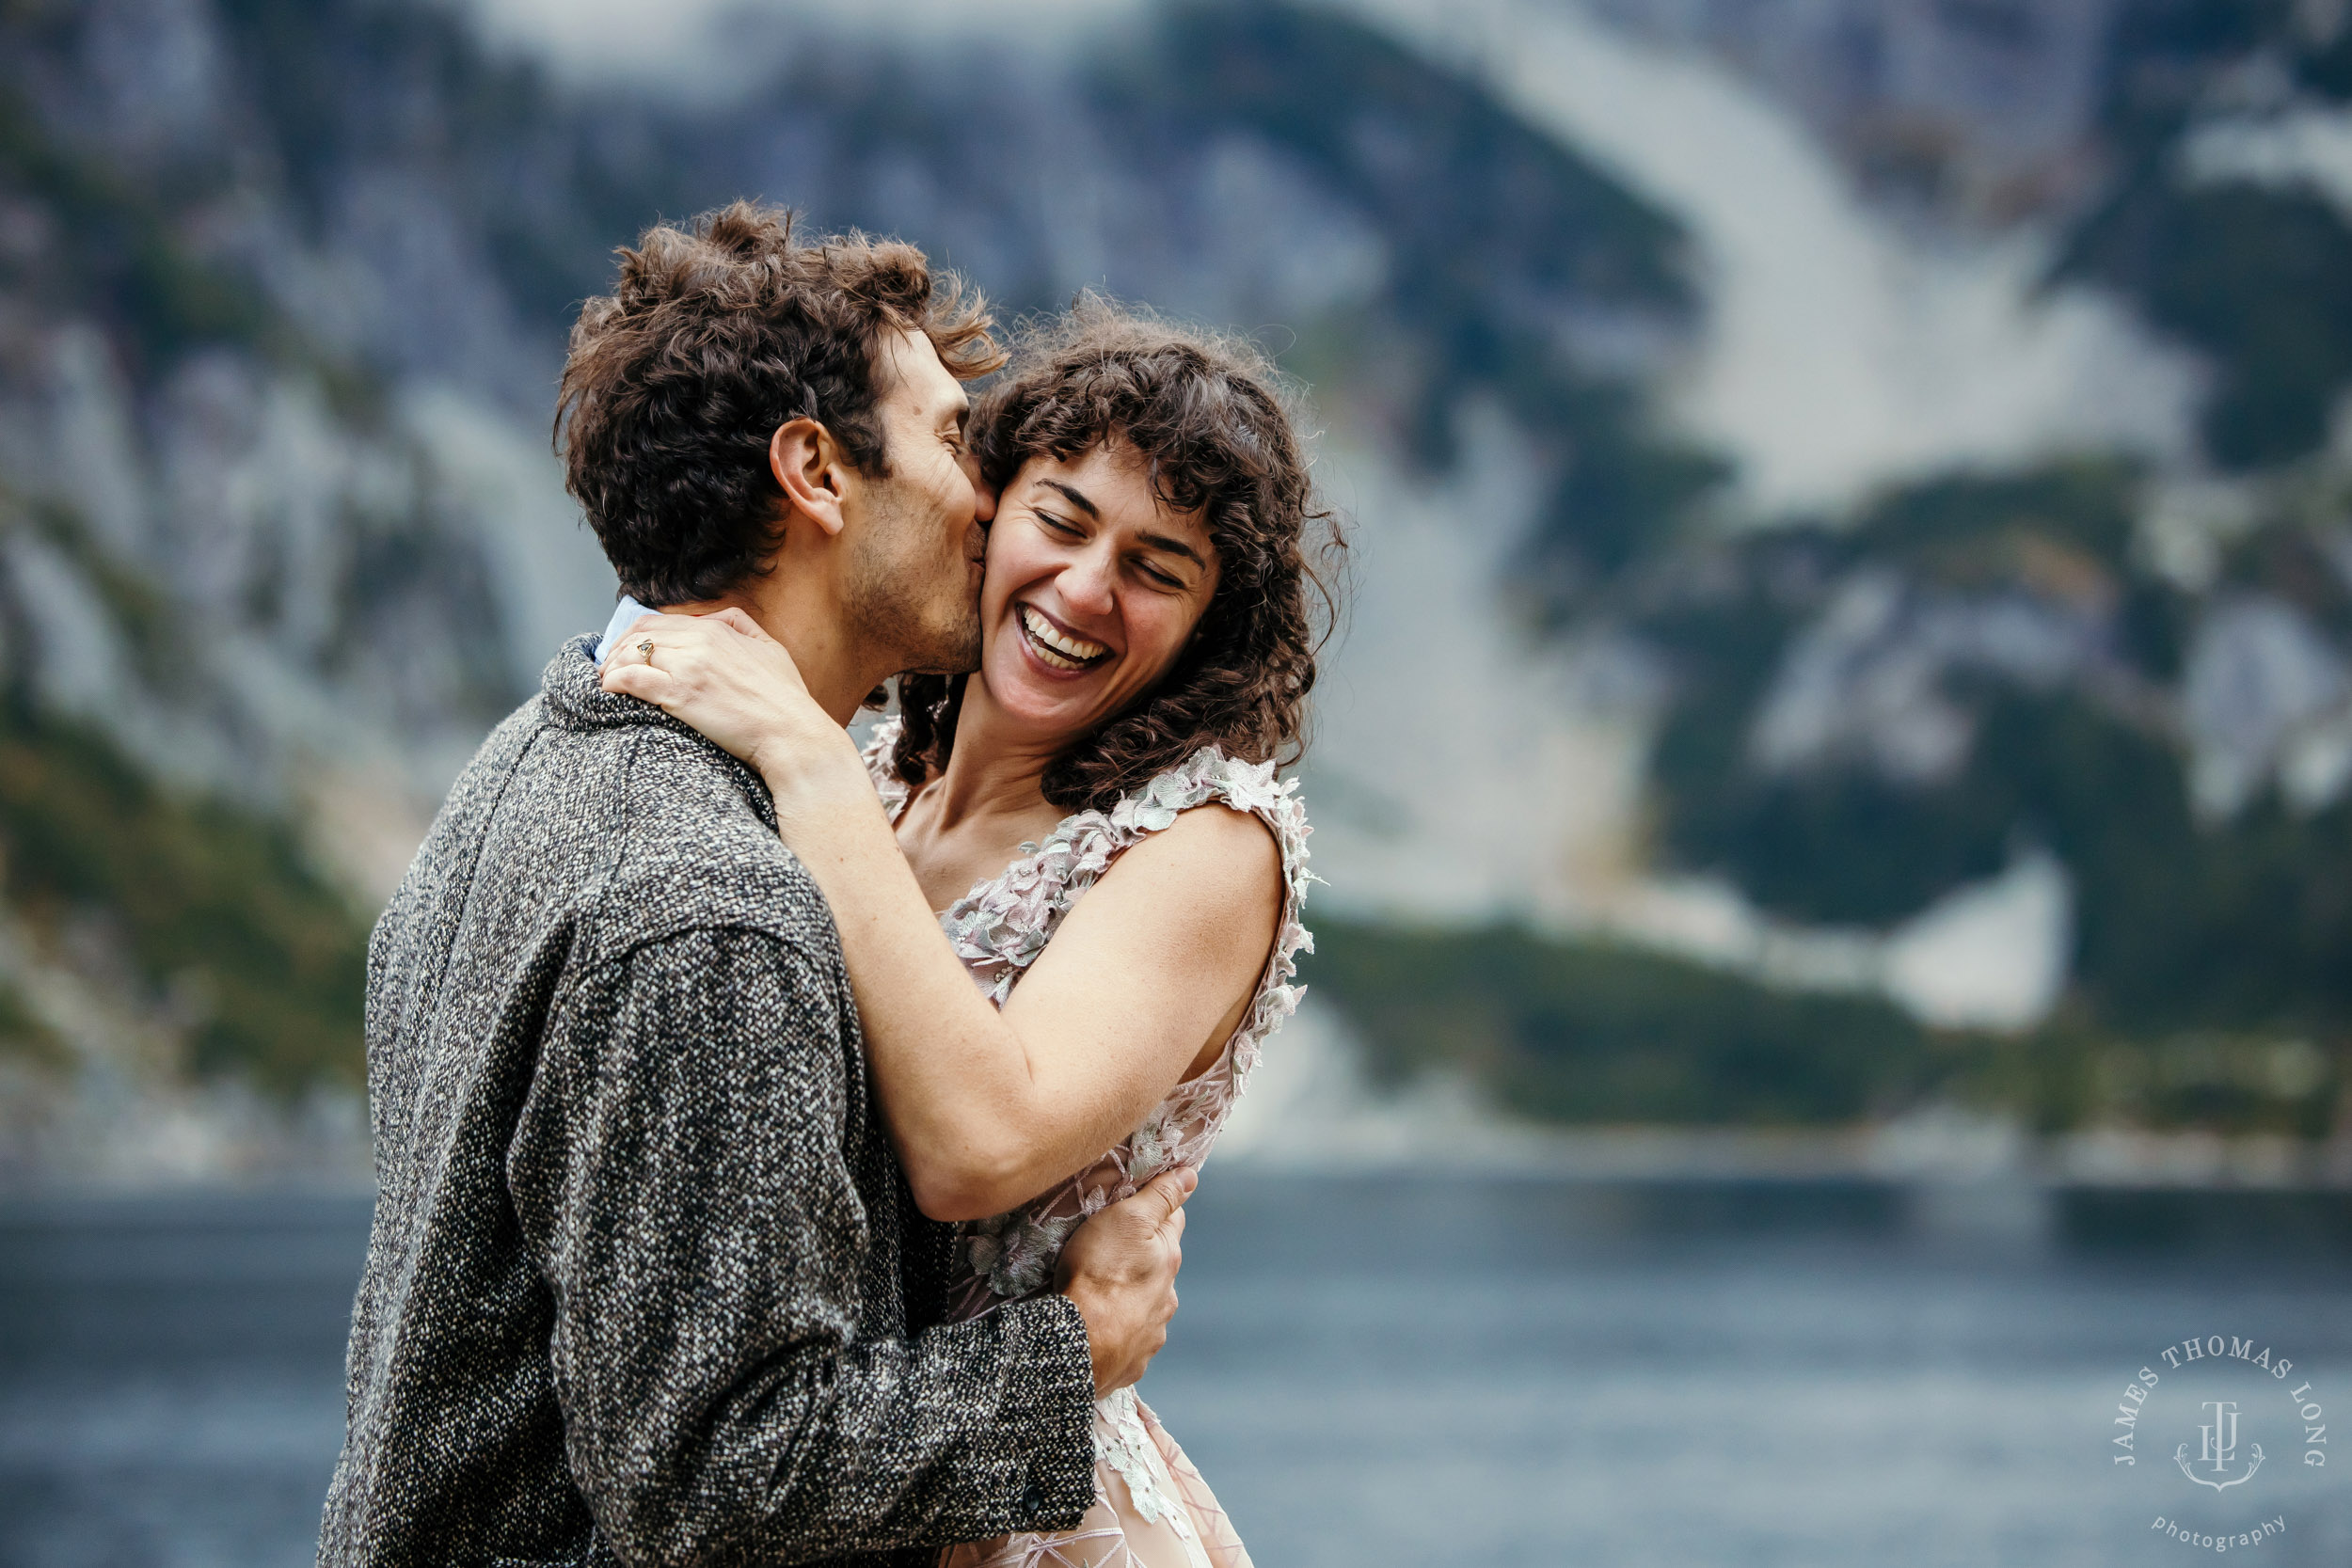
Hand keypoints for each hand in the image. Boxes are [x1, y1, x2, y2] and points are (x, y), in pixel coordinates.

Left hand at [599, 609, 836, 782]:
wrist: (791, 734)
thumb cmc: (785, 700)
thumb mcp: (771, 648)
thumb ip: (741, 625)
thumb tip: (714, 617)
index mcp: (717, 630)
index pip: (659, 622)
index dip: (634, 635)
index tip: (626, 652)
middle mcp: (700, 642)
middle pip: (640, 635)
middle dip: (617, 650)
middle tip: (610, 668)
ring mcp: (688, 667)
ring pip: (631, 655)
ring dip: (612, 667)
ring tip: (608, 682)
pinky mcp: (680, 694)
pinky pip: (632, 679)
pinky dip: (613, 682)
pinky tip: (609, 691)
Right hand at [1056, 1167, 1192, 1397]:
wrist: (1077, 1344)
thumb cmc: (1099, 1273)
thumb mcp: (1127, 1219)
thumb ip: (1160, 1197)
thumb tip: (1192, 1175)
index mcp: (1168, 1259)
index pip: (1172, 1222)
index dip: (1156, 1210)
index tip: (1137, 1207)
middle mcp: (1167, 1298)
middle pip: (1159, 1268)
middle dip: (1142, 1259)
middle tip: (1108, 1253)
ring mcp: (1151, 1334)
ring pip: (1144, 1307)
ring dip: (1129, 1300)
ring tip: (1099, 1296)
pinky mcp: (1130, 1363)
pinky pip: (1127, 1341)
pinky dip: (1117, 1332)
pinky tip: (1098, 1328)